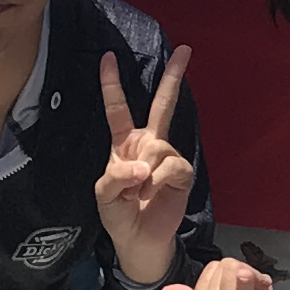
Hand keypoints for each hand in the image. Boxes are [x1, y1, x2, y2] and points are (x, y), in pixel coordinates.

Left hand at [93, 48, 194, 283]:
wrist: (138, 239)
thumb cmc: (118, 214)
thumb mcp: (104, 195)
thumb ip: (116, 176)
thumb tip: (144, 166)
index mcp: (124, 143)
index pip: (117, 108)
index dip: (112, 83)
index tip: (107, 57)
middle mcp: (149, 143)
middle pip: (163, 105)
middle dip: (173, 77)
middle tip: (186, 50)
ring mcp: (167, 156)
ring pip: (158, 149)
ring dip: (145, 174)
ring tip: (138, 193)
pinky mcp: (181, 172)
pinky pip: (170, 167)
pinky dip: (158, 181)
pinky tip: (152, 193)